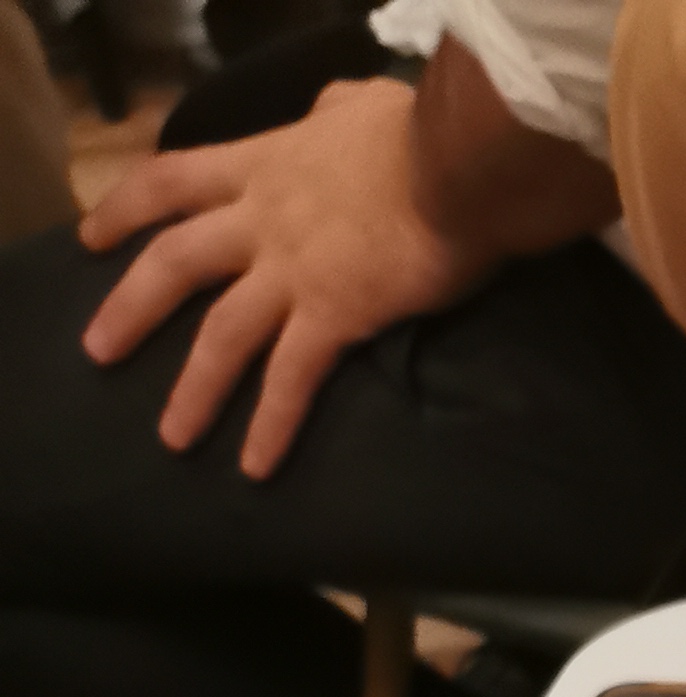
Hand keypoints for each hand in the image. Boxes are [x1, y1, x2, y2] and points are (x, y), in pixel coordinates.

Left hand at [79, 78, 481, 480]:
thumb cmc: (415, 132)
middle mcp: (262, 220)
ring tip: (172, 438)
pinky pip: (292, 378)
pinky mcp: (334, 314)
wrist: (455, 163)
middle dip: (130, 307)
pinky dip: (272, 425)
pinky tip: (255, 467)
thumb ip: (327, 112)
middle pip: (175, 262)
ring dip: (192, 389)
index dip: (126, 208)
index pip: (172, 180)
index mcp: (262, 165)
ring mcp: (292, 271)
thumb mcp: (355, 103)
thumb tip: (326, 113)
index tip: (94, 236)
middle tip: (98, 349)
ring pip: (222, 333)